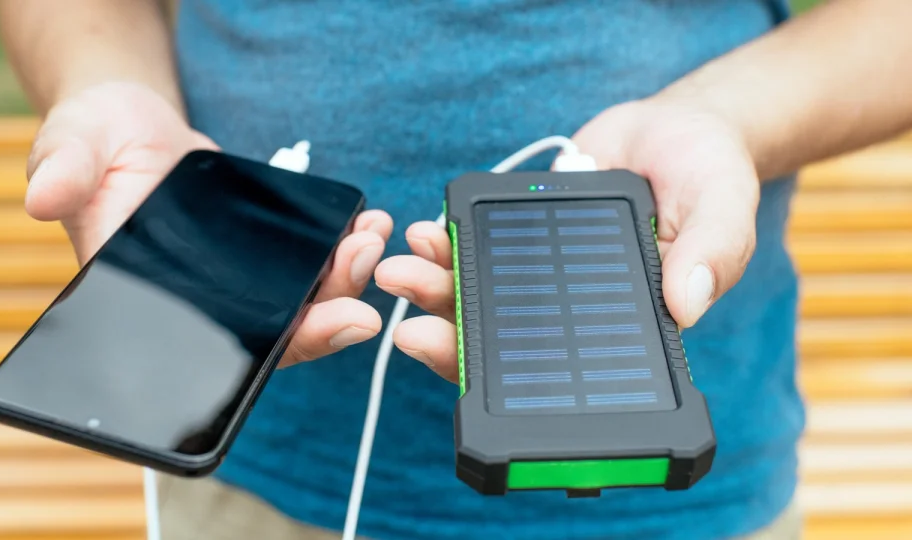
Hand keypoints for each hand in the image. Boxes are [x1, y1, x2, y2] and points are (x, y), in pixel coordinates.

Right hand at [26, 81, 390, 367]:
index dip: (277, 348)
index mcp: (152, 297)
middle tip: (364, 275)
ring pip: (300, 302)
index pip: (215, 351)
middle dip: (328, 314)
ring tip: (371, 239)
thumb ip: (61, 171)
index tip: (331, 327)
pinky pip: (308, 265)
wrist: (129, 122)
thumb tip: (43, 198)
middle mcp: (201, 300)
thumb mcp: (69, 146)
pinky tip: (367, 224)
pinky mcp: (261, 250)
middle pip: (275, 333)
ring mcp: (236, 278)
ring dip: (344, 280)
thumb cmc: (93, 142)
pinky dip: (342, 250)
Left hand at [374, 97, 758, 381]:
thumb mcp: (724, 208)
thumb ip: (711, 253)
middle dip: (449, 335)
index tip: (463, 365)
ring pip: (480, 295)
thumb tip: (685, 305)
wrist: (676, 126)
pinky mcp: (522, 233)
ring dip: (436, 289)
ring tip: (402, 269)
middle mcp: (572, 308)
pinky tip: (426, 234)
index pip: (559, 370)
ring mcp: (543, 273)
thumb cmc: (709, 175)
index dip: (507, 378)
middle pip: (503, 340)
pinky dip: (448, 245)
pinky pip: (479, 247)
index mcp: (620, 324)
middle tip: (408, 324)